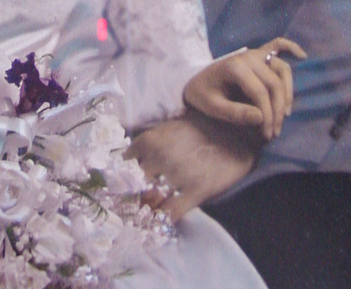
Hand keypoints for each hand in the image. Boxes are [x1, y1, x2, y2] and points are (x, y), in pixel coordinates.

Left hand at [126, 111, 258, 221]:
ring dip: (144, 212)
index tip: (117, 192)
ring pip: (149, 202)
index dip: (119, 182)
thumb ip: (146, 148)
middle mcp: (159, 157)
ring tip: (143, 217)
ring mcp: (178, 174)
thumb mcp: (166, 130)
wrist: (233, 131)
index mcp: (149, 140)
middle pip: (133, 188)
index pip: (122, 168)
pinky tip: (161, 221)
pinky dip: (162, 221)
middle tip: (128, 208)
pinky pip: (170, 213)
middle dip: (130, 199)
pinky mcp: (196, 189)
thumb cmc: (197, 130)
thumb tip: (126, 167)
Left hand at [184, 37, 306, 140]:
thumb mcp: (211, 106)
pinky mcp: (257, 54)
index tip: (267, 135)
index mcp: (235, 67)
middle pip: (274, 84)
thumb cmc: (202, 92)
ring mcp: (254, 54)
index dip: (267, 115)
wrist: (193, 78)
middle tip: (274, 132)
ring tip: (285, 114)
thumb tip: (261, 118)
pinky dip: (290, 48)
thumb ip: (234, 113)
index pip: (260, 93)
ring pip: (282, 70)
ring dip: (287, 92)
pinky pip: (277, 45)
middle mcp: (248, 57)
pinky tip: (302, 55)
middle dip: (277, 111)